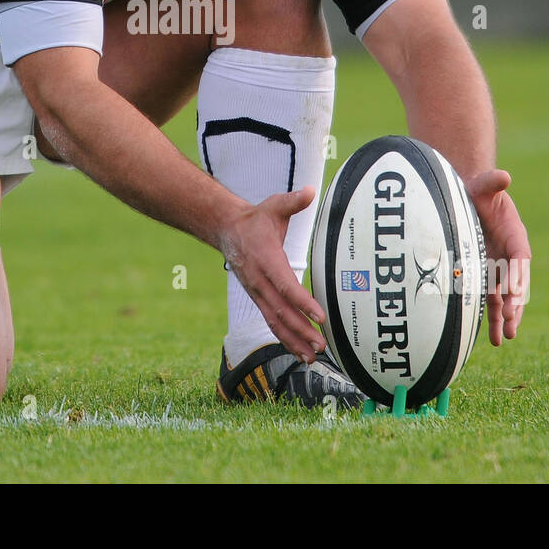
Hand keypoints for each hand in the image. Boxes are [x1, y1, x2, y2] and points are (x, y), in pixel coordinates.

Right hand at [218, 187, 325, 363]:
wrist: (227, 230)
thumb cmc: (256, 219)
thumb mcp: (274, 206)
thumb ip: (293, 201)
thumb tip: (310, 192)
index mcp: (266, 259)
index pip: (285, 285)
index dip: (302, 302)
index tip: (320, 315)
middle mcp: (260, 281)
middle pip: (282, 310)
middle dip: (302, 329)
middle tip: (322, 344)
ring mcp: (257, 293)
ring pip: (276, 321)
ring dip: (294, 340)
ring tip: (314, 356)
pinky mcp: (259, 299)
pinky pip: (272, 322)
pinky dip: (285, 339)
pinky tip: (300, 352)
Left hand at [465, 169, 529, 346]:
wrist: (466, 200)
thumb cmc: (477, 192)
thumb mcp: (484, 186)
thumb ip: (491, 183)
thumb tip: (503, 176)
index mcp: (515, 235)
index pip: (520, 257)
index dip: (518, 274)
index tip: (514, 290)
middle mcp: (510, 257)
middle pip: (516, 283)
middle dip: (514, 303)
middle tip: (510, 321)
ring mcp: (498, 269)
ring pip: (504, 297)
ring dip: (505, 318)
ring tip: (506, 338)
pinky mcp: (486, 278)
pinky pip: (490, 300)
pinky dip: (492, 318)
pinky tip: (494, 338)